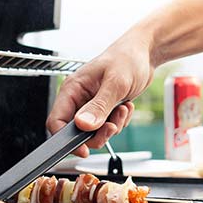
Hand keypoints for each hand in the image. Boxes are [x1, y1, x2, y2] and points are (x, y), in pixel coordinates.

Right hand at [45, 30, 154, 156]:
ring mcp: (91, 104)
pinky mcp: (103, 109)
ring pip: (94, 132)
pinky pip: (107, 127)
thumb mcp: (115, 83)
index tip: (83, 149)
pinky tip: (125, 106)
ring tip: (122, 108)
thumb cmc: (128, 58)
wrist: (145, 54)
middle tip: (113, 125)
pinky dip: (119, 122)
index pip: (56, 121)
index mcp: (73, 89)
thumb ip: (99, 106)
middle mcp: (79, 98)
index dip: (67, 140)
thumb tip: (84, 125)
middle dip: (97, 133)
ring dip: (112, 126)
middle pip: (77, 132)